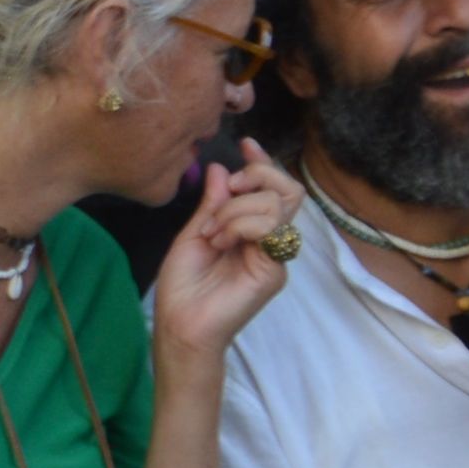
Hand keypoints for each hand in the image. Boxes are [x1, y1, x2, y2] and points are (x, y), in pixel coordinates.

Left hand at [152, 144, 306, 375]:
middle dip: (256, 177)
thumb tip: (221, 168)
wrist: (180, 324)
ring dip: (236, 209)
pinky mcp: (274, 270)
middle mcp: (269, 241)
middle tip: (230, 189)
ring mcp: (275, 256)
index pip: (273, 189)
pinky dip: (239, 225)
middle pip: (288, 191)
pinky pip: (269, 228)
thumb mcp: (195, 233)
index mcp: (252, 230)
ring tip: (212, 232)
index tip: (246, 144)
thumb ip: (213, 203)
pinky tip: (219, 242)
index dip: (263, 163)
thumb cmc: (183, 285)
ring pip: (276, 205)